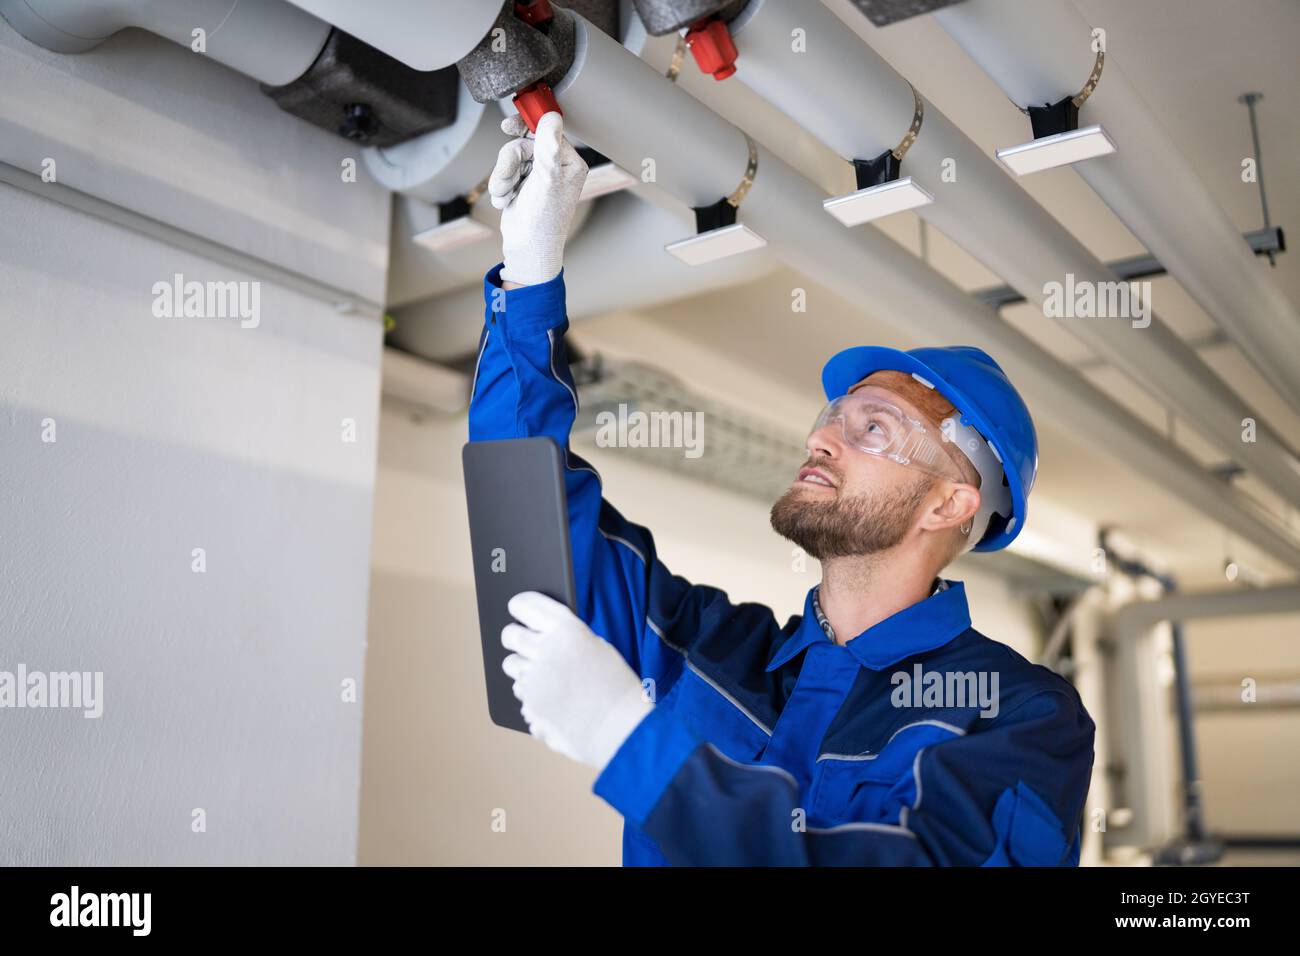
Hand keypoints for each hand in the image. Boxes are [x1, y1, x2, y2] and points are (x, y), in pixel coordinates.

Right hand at [489, 112, 587, 286]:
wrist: (527, 250)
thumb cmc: (543, 222)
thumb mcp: (547, 180)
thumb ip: (548, 148)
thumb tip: (552, 117)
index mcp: (569, 163)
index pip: (548, 131)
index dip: (527, 126)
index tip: (509, 125)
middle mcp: (556, 167)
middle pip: (523, 144)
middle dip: (509, 163)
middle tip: (506, 180)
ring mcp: (538, 175)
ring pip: (510, 158)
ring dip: (502, 177)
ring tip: (505, 196)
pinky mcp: (522, 184)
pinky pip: (504, 171)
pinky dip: (501, 187)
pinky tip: (506, 201)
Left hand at [501, 591, 652, 769]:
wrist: (622, 731)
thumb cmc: (617, 689)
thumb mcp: (598, 649)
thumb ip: (567, 639)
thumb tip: (539, 636)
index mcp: (567, 631)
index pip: (527, 605)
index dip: (519, 604)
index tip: (516, 606)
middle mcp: (546, 651)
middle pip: (511, 634)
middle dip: (513, 636)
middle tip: (521, 641)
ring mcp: (534, 681)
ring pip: (511, 666)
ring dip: (524, 669)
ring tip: (549, 678)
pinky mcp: (529, 706)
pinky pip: (521, 695)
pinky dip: (533, 698)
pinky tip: (556, 703)